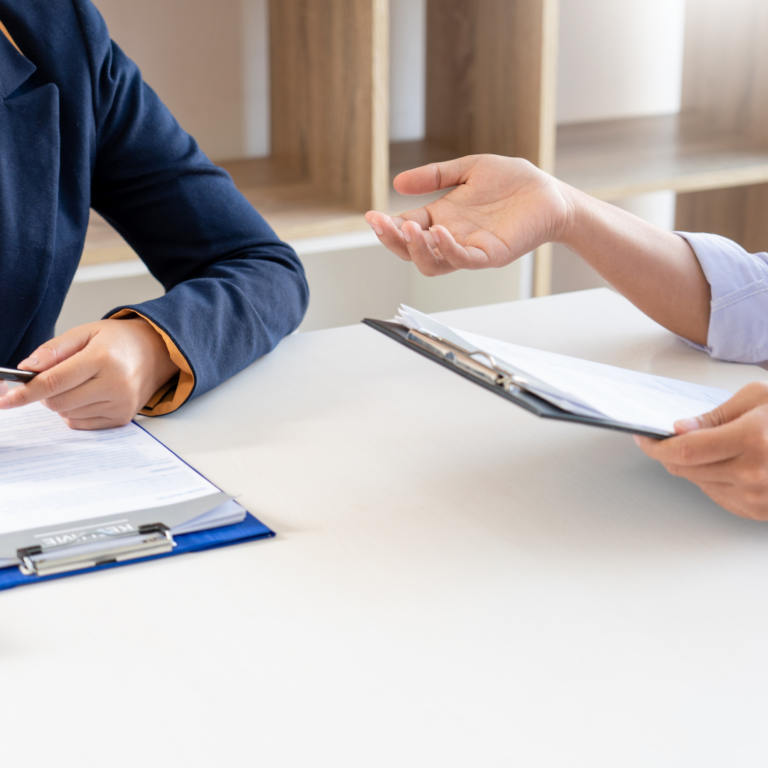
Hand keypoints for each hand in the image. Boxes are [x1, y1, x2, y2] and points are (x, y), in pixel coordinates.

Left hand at [0, 318, 179, 429]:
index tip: (6, 400)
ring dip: (62, 402)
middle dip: (45, 394)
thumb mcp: (86, 332)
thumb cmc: (120, 341)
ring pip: (67, 414)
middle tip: (52, 378)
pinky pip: (81, 424)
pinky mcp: (122, 418)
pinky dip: (74, 412)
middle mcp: (115, 385)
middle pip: (58, 402)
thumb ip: (54, 350)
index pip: (54, 381)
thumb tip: (27, 368)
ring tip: (80, 383)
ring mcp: (120, 404)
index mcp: (104, 359)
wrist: (157, 353)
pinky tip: (88, 395)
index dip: (26, 392)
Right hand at [365, 155, 571, 275]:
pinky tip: (440, 232)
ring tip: (410, 229)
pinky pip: (463, 260)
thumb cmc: (513, 182)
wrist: (548, 193)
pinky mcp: (490, 255)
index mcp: (441, 218)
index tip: (370, 216)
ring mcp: (469, 249)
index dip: (387, 226)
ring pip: (432, 264)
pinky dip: (448, 250)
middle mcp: (451, 237)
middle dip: (393, 241)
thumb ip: (434, 176)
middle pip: (412, 252)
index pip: (406, 228)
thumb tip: (397, 182)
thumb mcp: (468, 169)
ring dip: (416, 250)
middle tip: (381, 224)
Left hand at [635, 383, 767, 519]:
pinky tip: (723, 463)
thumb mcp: (758, 398)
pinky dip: (711, 480)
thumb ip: (715, 416)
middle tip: (662, 439)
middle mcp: (754, 473)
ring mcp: (760, 497)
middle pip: (686, 469)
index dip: (656, 445)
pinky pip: (718, 496)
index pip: (683, 450)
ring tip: (704, 446)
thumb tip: (680, 429)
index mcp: (752, 440)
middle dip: (669, 454)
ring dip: (690, 466)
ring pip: (698, 484)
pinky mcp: (762, 512)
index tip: (644, 437)